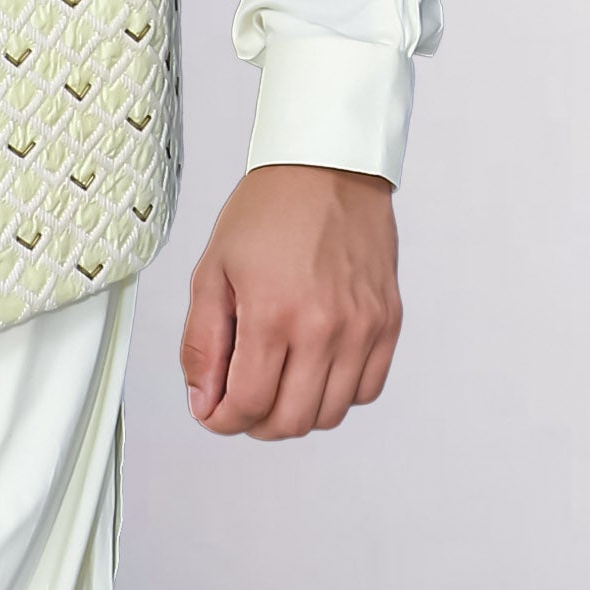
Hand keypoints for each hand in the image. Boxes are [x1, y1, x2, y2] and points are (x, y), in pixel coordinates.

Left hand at [179, 163, 401, 438]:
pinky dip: (337, 393)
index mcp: (273, 313)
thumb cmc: (268, 211)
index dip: (222, 420)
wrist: (328, 167)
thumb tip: (203, 402)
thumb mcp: (211, 271)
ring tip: (277, 381)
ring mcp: (362, 327)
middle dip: (256, 423)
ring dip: (296, 411)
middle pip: (291, 421)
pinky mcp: (388, 322)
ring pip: (330, 413)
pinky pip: (366, 390)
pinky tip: (314, 368)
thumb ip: (202, 344)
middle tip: (241, 400)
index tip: (213, 411)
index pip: (248, 405)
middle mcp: (324, 327)